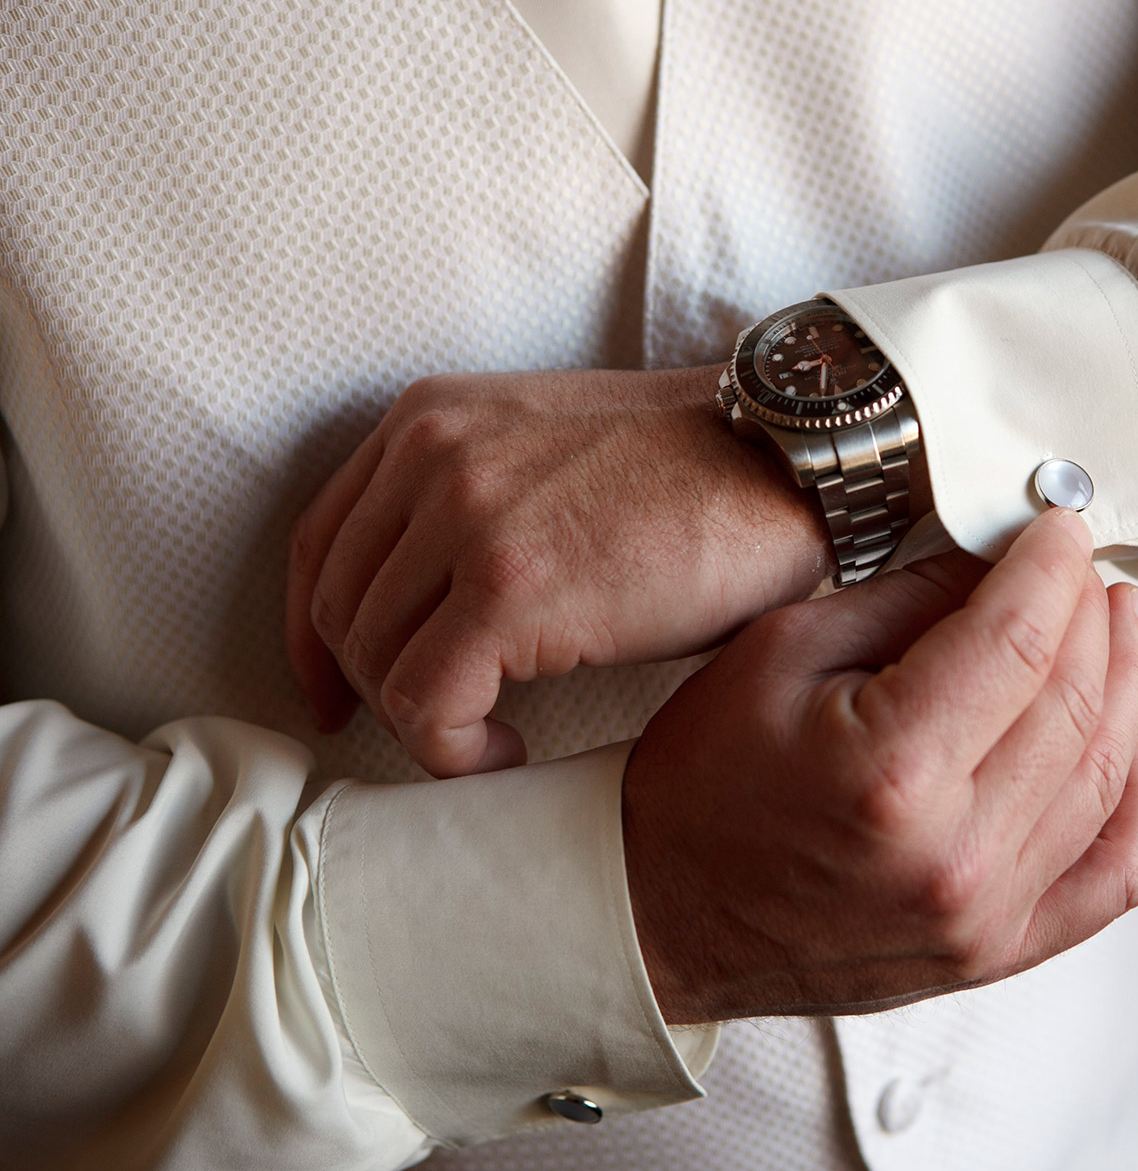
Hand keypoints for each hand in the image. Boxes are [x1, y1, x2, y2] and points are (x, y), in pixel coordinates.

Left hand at [286, 365, 831, 776]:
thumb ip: (474, 501)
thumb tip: (436, 609)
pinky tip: (506, 751)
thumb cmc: (698, 473)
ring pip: (378, 662)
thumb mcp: (553, 453)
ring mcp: (465, 519)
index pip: (323, 541)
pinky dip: (452, 750)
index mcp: (433, 419)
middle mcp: (431, 456)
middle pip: (340, 609)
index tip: (339, 693)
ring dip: (425, 722)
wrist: (788, 461)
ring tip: (490, 737)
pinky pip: (427, 703)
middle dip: (380, 688)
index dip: (314, 635)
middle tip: (443, 727)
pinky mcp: (508, 590)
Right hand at [621, 510, 1137, 1022]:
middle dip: (1094, 615)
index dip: (1055, 565)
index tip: (1062, 522)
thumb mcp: (782, 653)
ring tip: (1115, 628)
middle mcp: (954, 856)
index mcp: (893, 772)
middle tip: (1084, 567)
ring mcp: (985, 918)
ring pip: (1111, 777)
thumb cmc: (705, 785)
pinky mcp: (996, 953)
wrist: (662, 917)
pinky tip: (1129, 741)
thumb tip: (1001, 558)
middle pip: (1078, 702)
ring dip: (1126, 685)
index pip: (1021, 640)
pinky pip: (1116, 874)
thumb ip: (906, 600)